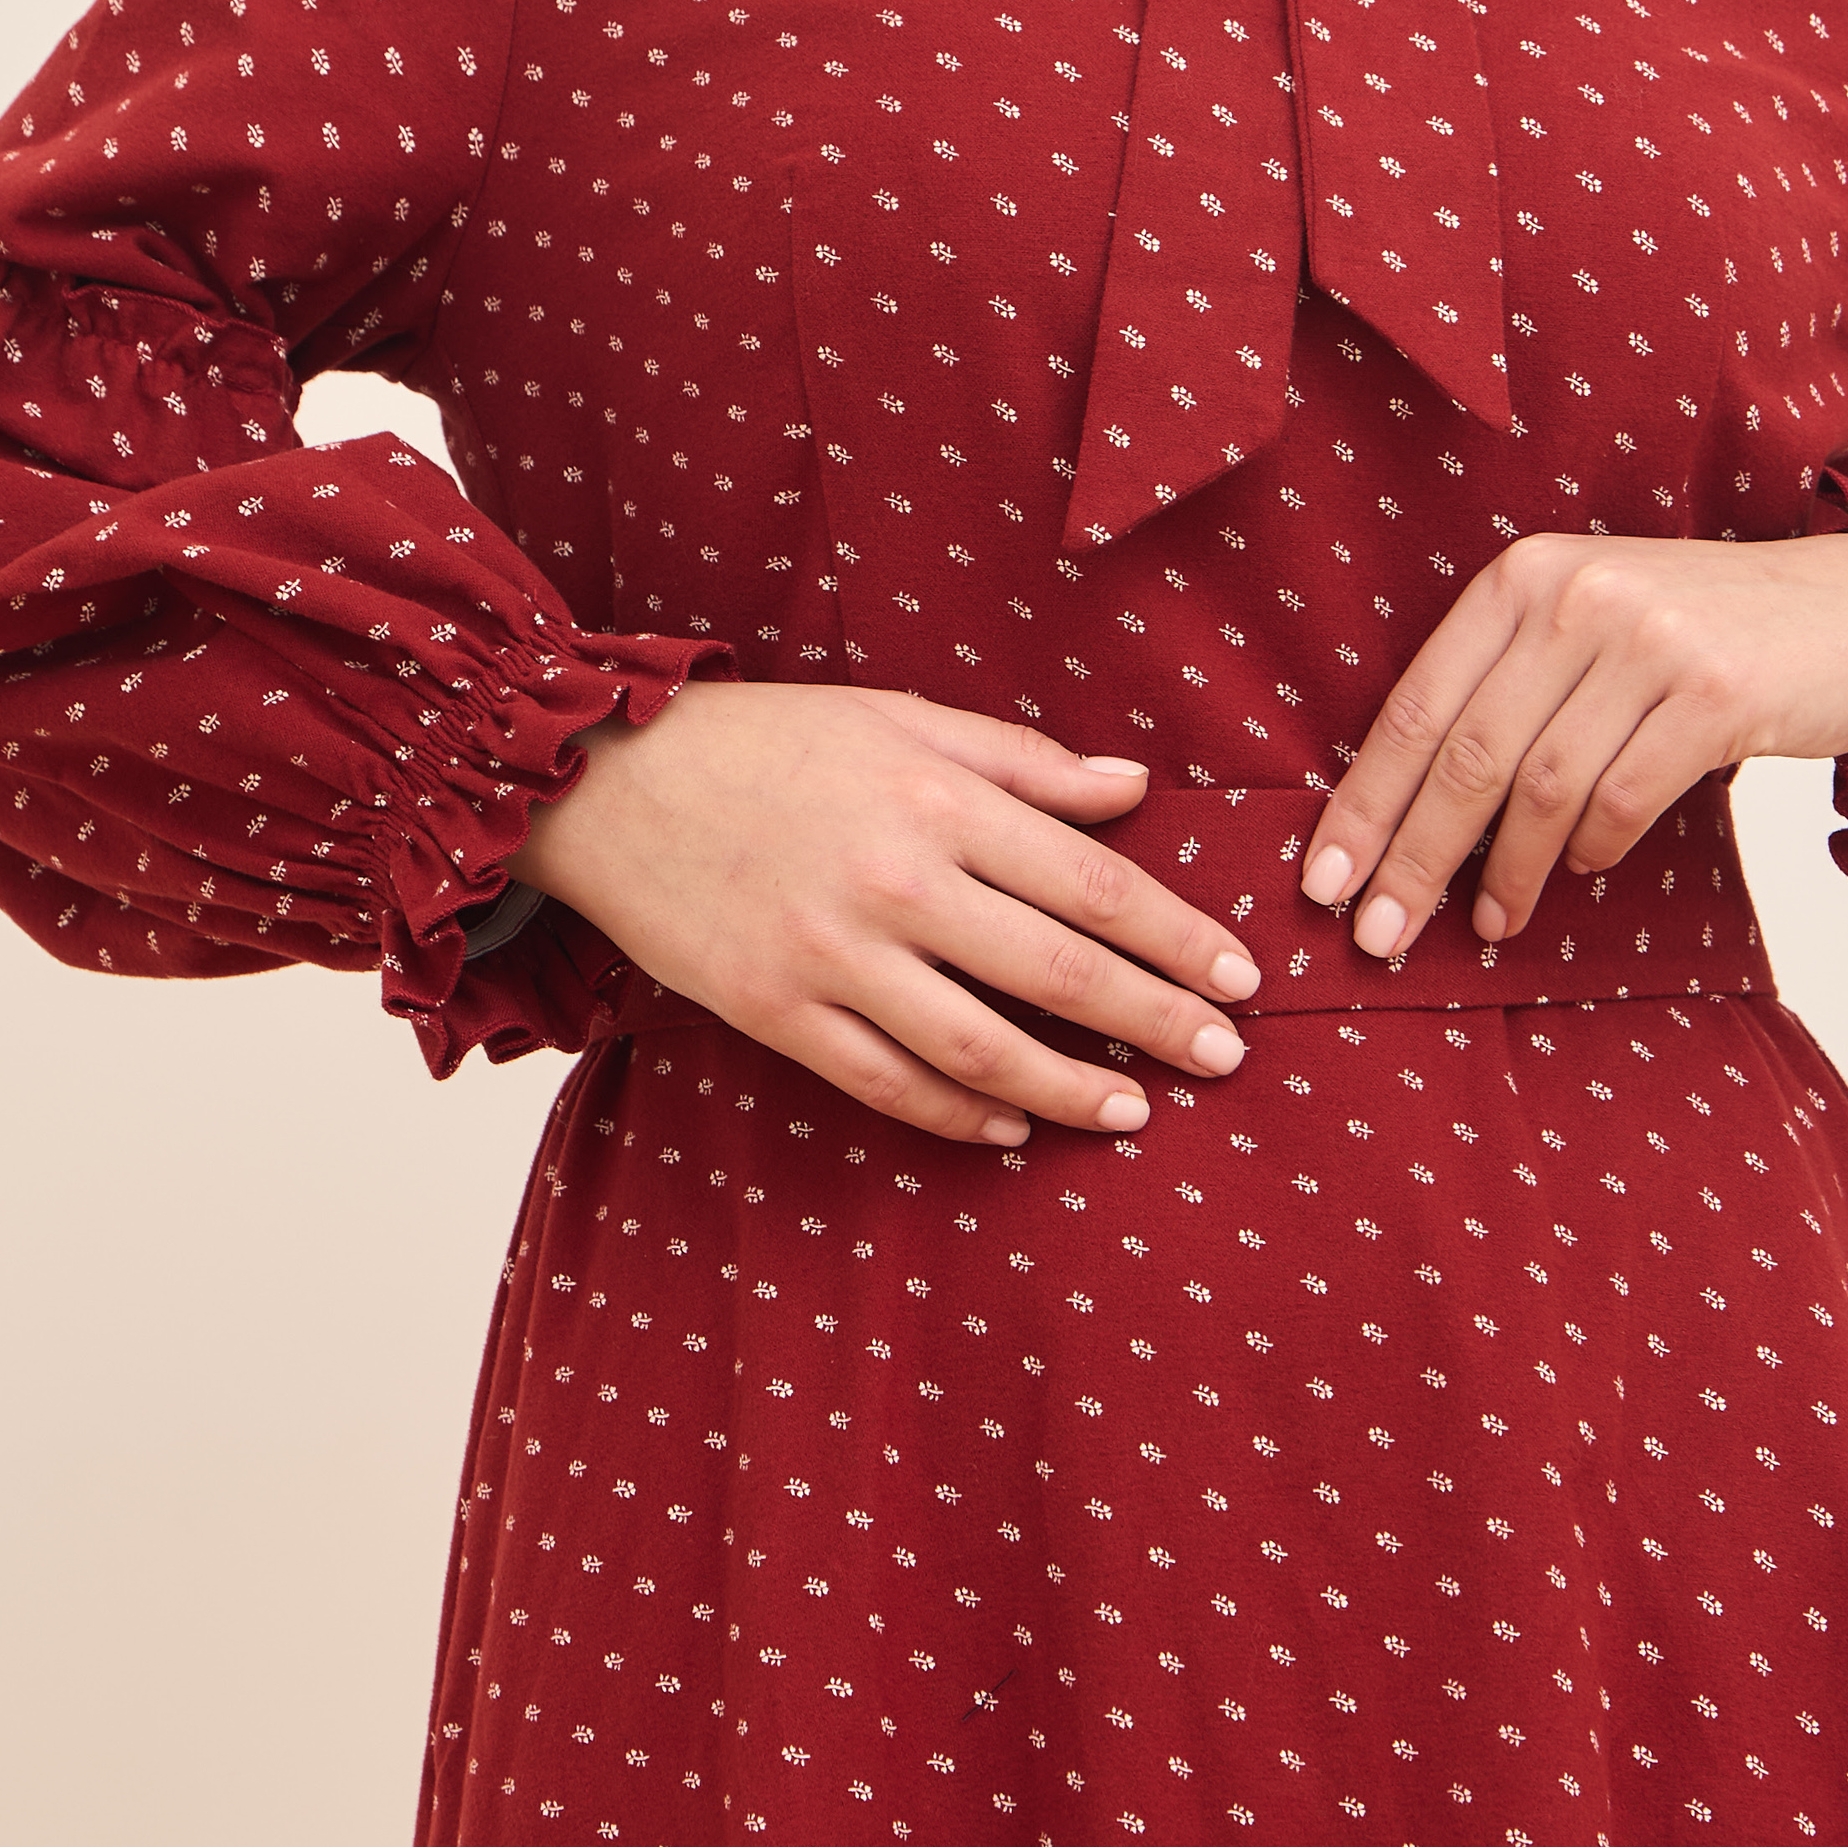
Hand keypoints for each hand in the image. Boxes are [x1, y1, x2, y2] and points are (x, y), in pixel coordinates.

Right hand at [511, 684, 1263, 1146]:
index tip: (1240, 975)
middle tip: (1227, 1058)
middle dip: (1156, 1020)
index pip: (1092, 882)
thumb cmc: (766, 739)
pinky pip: (887, 1083)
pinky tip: (1012, 1129)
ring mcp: (832, 956)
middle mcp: (894, 881)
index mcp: (936, 798)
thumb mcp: (899, 717)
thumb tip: (1134, 789)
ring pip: (980, 1046)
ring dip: (1070, 1089)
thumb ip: (1022, 760)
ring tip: (1135, 1112)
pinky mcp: (777, 1013)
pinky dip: (959, 1115)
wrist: (608, 780)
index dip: (1177, 935)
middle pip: (1057, 971)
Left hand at [1301, 529, 1847, 956]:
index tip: (1323, 882)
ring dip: (1506, 872)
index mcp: (1522, 577)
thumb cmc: (1697, 637)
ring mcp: (1649, 638)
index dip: (1364, 802)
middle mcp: (1576, 595)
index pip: (1415, 706)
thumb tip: (1403, 817)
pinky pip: (1624, 797)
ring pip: (1541, 786)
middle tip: (1378, 935)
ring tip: (1490, 925)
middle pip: (1466, 755)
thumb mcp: (1588, 628)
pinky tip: (1578, 872)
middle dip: (1414, 857)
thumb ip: (1506, 690)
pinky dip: (1591, 848)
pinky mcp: (1718, 690)